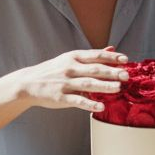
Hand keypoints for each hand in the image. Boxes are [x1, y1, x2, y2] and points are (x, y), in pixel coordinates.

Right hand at [14, 47, 129, 112]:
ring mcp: (65, 83)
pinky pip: (77, 100)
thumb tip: (112, 48)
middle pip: (94, 69)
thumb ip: (92, 56)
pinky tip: (101, 106)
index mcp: (73, 57)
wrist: (28, 82)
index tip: (126, 60)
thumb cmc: (53, 70)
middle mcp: (70, 68)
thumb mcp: (70, 59)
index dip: (111, 57)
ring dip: (104, 86)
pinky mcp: (60, 97)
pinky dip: (89, 103)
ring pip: (87, 84)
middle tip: (126, 75)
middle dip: (112, 72)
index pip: (96, 55)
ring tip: (118, 88)